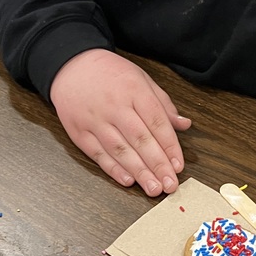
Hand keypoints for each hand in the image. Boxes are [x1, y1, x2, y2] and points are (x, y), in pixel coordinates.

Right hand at [50, 49, 191, 196]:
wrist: (71, 66)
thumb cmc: (110, 73)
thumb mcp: (141, 78)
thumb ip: (163, 103)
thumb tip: (184, 125)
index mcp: (134, 90)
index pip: (157, 122)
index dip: (170, 147)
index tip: (179, 166)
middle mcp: (115, 106)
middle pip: (140, 139)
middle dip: (158, 165)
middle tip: (170, 185)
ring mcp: (95, 120)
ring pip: (120, 150)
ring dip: (139, 172)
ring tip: (154, 188)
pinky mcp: (79, 132)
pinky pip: (98, 154)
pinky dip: (113, 169)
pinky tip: (128, 180)